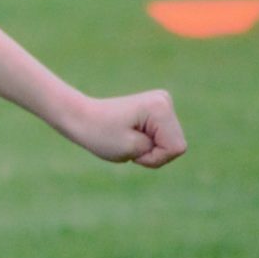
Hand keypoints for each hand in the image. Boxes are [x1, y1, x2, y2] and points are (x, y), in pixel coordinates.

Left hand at [60, 89, 186, 167]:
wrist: (82, 118)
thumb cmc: (101, 134)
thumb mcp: (133, 150)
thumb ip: (161, 149)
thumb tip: (175, 142)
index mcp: (160, 107)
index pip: (176, 148)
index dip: (155, 157)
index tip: (132, 147)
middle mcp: (165, 100)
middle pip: (176, 144)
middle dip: (154, 153)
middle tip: (129, 144)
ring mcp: (163, 103)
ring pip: (172, 142)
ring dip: (151, 149)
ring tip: (129, 138)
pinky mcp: (158, 109)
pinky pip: (165, 138)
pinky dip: (149, 143)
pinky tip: (132, 134)